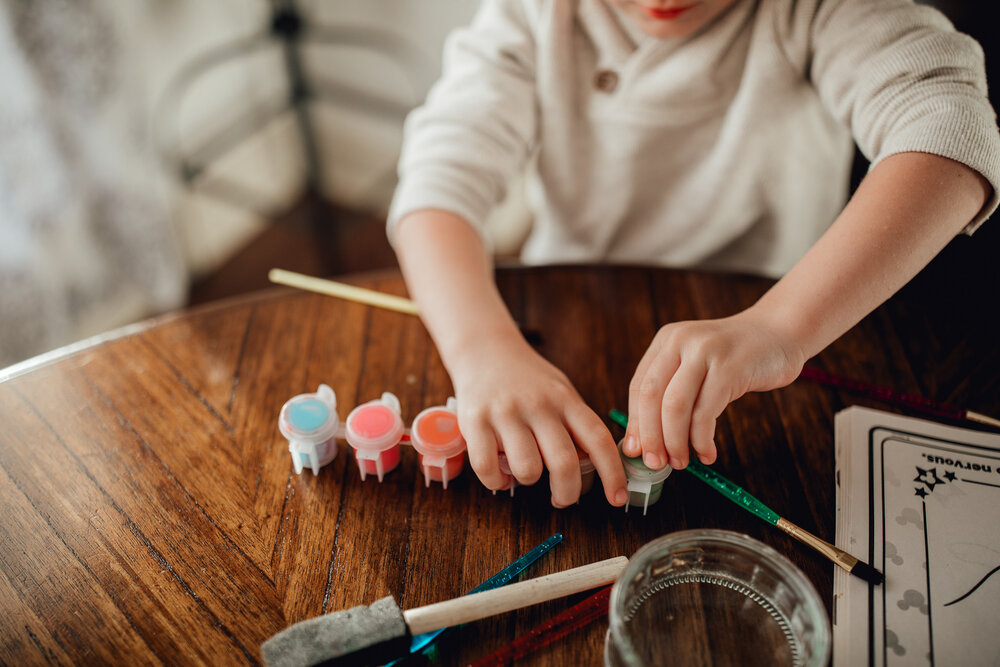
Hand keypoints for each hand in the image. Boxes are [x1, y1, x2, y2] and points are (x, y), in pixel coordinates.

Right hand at [448, 332, 628, 507]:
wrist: (484, 348)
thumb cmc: (527, 379)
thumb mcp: (560, 392)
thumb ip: (575, 425)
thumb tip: (593, 467)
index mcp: (565, 400)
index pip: (598, 439)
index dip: (612, 473)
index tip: (617, 498)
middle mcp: (538, 405)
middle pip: (564, 462)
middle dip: (567, 493)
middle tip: (563, 499)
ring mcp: (505, 413)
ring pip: (527, 469)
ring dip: (528, 482)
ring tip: (524, 473)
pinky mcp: (475, 421)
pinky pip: (487, 468)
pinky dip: (496, 482)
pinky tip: (500, 475)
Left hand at [622, 309, 805, 469]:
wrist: (781, 332)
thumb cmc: (737, 358)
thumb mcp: (697, 363)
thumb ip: (673, 391)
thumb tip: (648, 440)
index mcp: (667, 340)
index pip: (639, 386)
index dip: (635, 422)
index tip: (635, 450)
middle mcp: (681, 341)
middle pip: (651, 397)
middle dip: (650, 436)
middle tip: (655, 463)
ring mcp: (705, 352)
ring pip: (675, 406)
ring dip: (674, 442)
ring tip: (681, 462)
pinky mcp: (730, 368)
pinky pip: (705, 413)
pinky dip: (701, 440)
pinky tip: (706, 453)